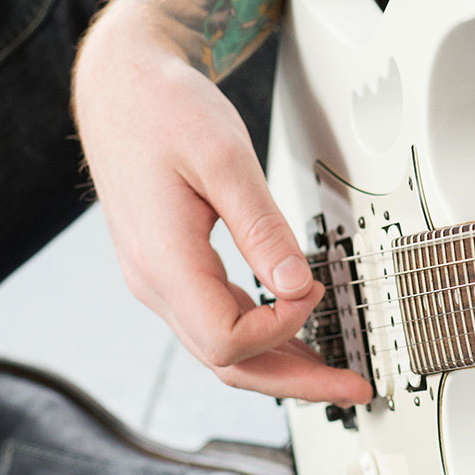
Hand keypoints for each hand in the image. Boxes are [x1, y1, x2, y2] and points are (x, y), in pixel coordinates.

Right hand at [73, 4, 372, 404]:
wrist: (120, 87)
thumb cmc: (163, 110)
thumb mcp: (223, 157)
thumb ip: (262, 226)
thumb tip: (297, 285)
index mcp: (164, 262)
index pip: (228, 339)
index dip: (282, 328)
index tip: (314, 289)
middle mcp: (155, 283)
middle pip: (227, 363)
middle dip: (296, 382)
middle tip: (355, 388)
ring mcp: (160, 281)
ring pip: (221, 351)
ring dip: (281, 367)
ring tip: (335, 373)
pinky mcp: (171, 271)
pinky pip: (217, 321)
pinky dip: (261, 337)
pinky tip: (296, 337)